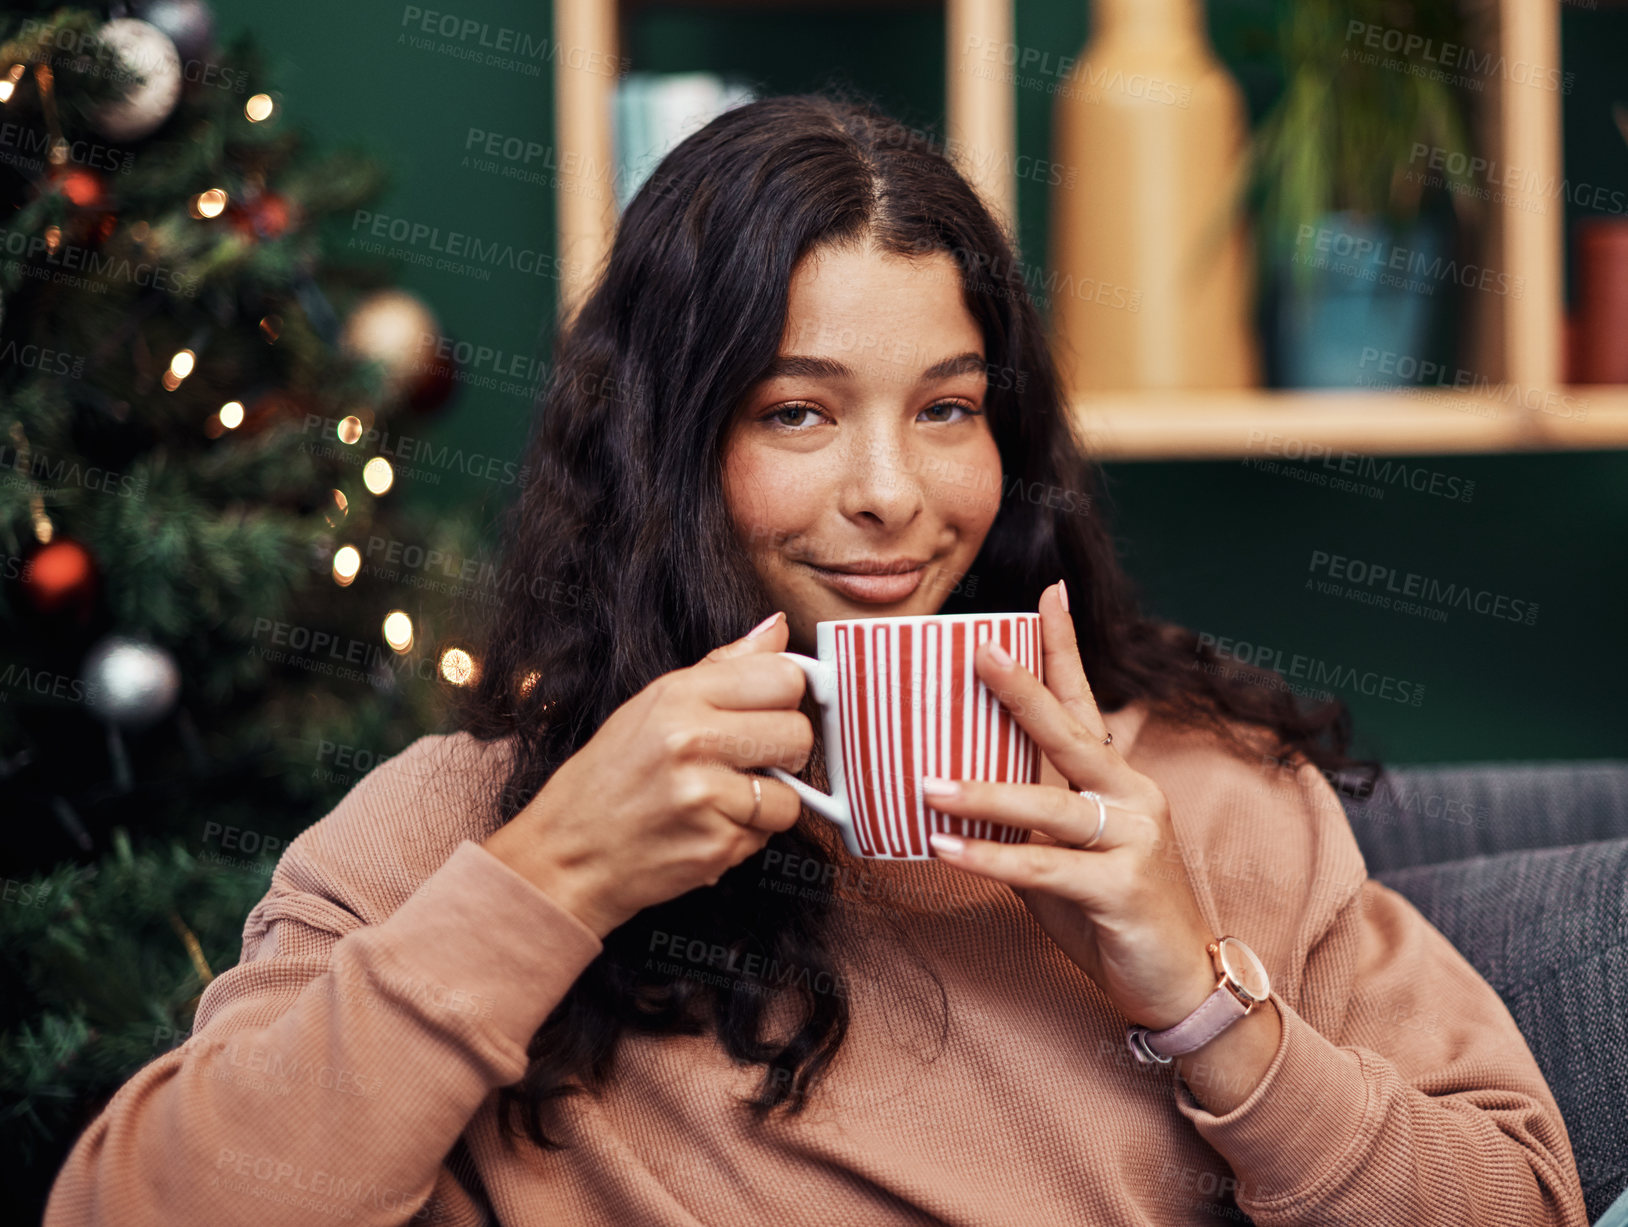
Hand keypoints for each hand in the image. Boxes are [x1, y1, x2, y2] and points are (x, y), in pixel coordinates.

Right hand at [482, 611, 811, 937]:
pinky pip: (768, 834)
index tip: (771, 709)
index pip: (784, 676)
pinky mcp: (717, 846)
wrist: (568, 854)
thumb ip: (723, 666)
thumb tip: (777, 629)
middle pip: (799, 733)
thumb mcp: (653, 703)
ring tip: (723, 797)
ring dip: (768, 800)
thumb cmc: (610, 777)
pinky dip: (748, 834)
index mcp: (679, 696)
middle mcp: (692, 741)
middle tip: (747, 759)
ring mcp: (705, 797)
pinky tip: (710, 825)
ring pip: (793, 793)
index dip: (785, 696)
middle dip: (784, 750)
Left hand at [918, 582, 1220, 1032]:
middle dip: (1021, 689)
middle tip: (978, 652)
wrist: (1178, 984)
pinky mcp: (1123, 887)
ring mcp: (1133, 838)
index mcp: (1116, 780)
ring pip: (1049, 804)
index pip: (1084, 702)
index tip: (1048, 593)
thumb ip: (1026, 821)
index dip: (1063, 648)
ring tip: (927, 785)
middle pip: (1068, 732)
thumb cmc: (1115, 915)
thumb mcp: (1064, 857)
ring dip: (983, 794)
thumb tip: (959, 797)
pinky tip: (946, 847)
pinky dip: (992, 856)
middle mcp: (1130, 796)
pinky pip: (1044, 866)